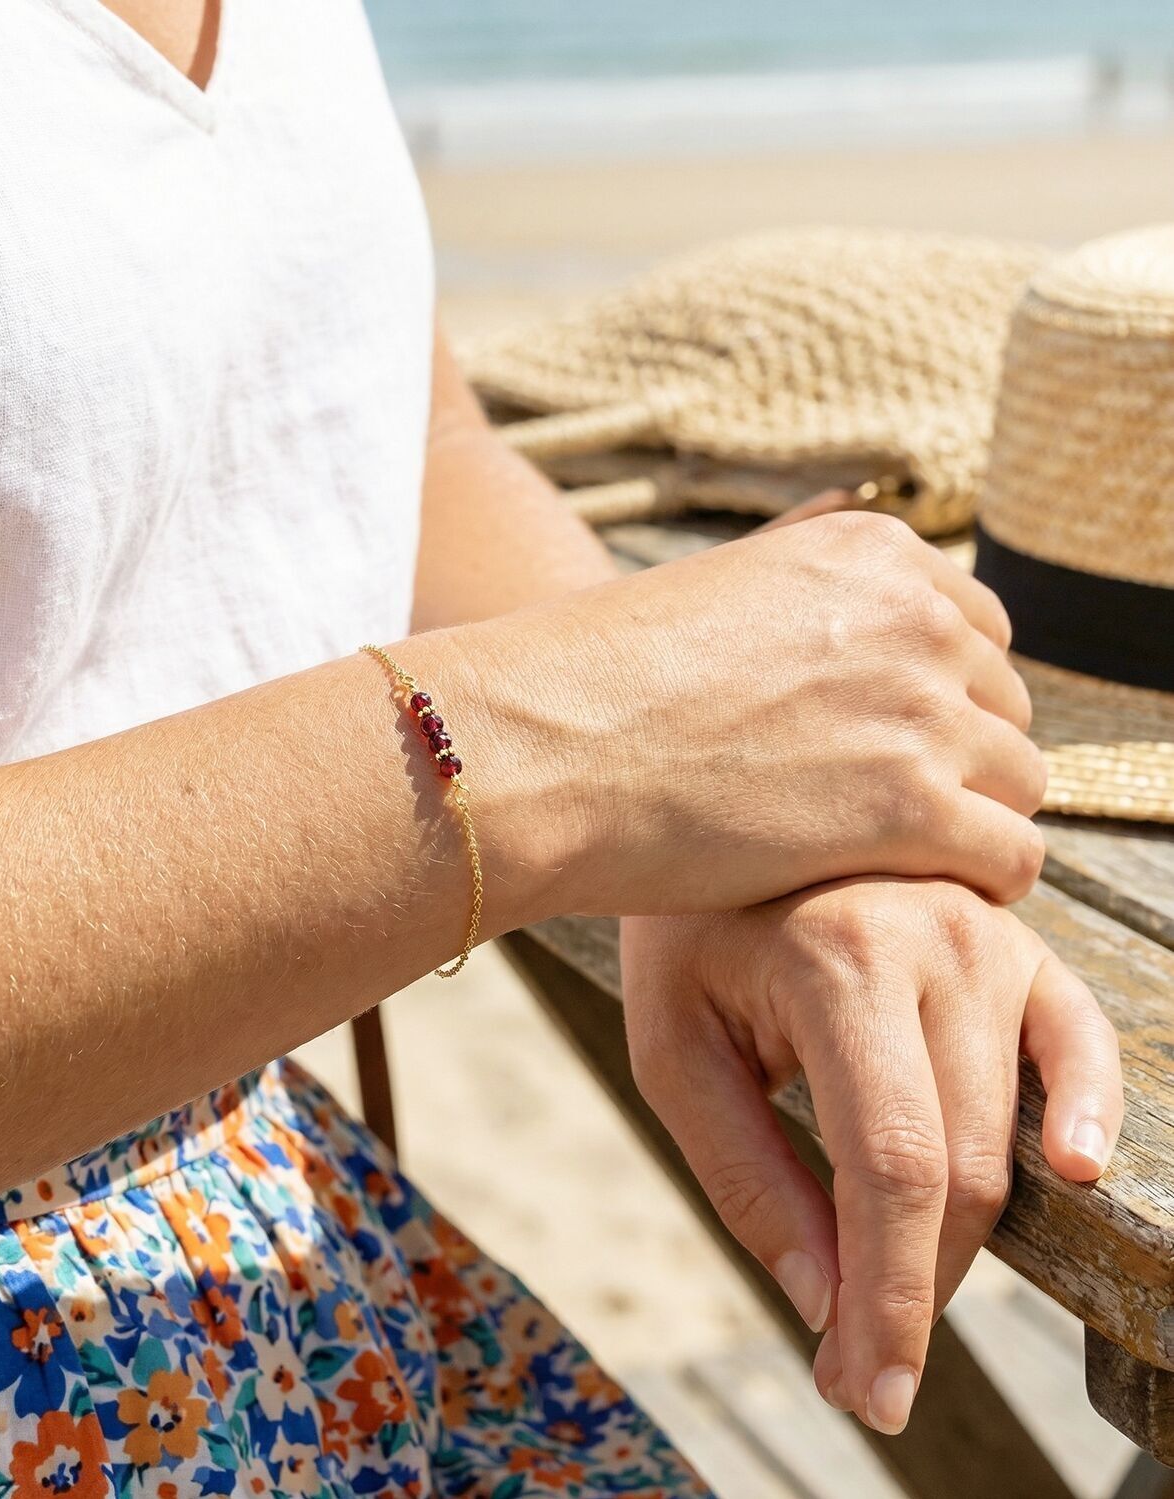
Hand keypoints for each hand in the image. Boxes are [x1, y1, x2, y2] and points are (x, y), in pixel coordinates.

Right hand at [457, 510, 1044, 918]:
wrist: (539, 748)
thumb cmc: (595, 683)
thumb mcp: (716, 592)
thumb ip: (803, 584)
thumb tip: (845, 546)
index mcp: (870, 554)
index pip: (977, 629)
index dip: (939, 700)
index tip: (885, 749)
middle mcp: (914, 617)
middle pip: (1003, 705)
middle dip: (956, 762)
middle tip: (878, 816)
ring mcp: (920, 710)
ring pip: (1018, 783)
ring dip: (966, 824)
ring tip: (889, 861)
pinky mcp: (910, 808)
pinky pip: (1014, 857)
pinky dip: (977, 882)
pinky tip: (915, 893)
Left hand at [620, 885, 1123, 1434]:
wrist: (714, 808)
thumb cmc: (684, 934)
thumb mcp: (676, 1047)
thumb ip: (749, 1173)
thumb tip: (827, 1304)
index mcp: (836, 961)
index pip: (892, 1168)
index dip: (891, 1299)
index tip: (867, 1393)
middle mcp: (931, 941)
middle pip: (959, 1166)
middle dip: (916, 1290)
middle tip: (861, 1371)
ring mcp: (987, 932)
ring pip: (1008, 1133)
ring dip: (967, 1244)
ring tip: (903, 1309)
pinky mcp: (1017, 938)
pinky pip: (1078, 1039)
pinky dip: (1085, 1111)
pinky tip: (1072, 1170)